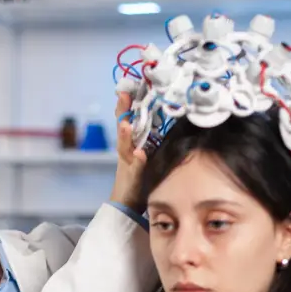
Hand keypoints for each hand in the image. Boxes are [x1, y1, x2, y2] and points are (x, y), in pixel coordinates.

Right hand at [110, 92, 148, 212]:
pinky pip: (136, 169)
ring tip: (126, 124)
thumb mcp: (147, 155)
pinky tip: (140, 154)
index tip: (127, 87)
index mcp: (130, 143)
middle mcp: (126, 151)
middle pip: (122, 128)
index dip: (126, 105)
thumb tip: (168, 121)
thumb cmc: (140, 178)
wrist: (126, 204)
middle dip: (122, 112)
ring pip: (125, 147)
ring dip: (126, 135)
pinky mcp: (132, 179)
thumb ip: (151, 140)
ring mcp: (127, 164)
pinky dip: (138, 161)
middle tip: (123, 95)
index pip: (127, 120)